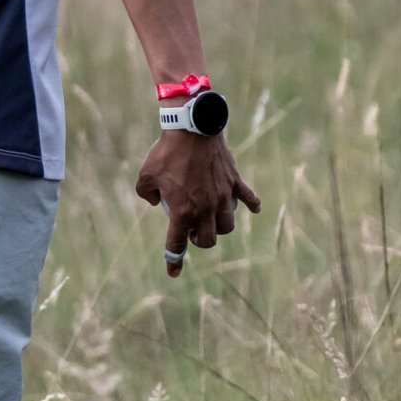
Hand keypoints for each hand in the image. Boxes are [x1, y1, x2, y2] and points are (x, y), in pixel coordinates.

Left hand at [134, 132, 259, 278]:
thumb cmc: (166, 152)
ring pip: (228, 225)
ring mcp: (222, 196)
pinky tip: (255, 209)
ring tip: (212, 218)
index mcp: (181, 212)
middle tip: (193, 231)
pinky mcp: (233, 181)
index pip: (177, 245)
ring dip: (220, 227)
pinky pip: (248, 198)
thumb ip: (146, 194)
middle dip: (200, 240)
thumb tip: (156, 202)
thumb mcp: (145, 176)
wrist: (192, 128)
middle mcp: (205, 209)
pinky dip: (252, 205)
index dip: (174, 262)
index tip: (173, 273)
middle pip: (209, 240)